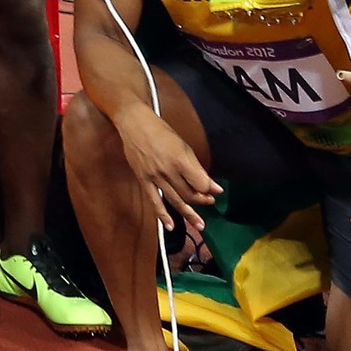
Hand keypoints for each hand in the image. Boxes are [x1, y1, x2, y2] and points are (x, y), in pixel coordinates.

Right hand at [112, 109, 221, 231]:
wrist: (134, 124)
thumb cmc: (161, 131)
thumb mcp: (183, 145)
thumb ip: (197, 168)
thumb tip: (214, 186)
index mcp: (180, 159)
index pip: (200, 183)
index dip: (209, 189)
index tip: (216, 191)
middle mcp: (168, 170)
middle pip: (189, 194)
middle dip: (201, 200)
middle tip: (209, 202)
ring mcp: (155, 177)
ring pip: (175, 200)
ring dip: (189, 214)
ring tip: (199, 225)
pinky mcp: (144, 180)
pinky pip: (154, 201)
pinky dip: (162, 215)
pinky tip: (171, 226)